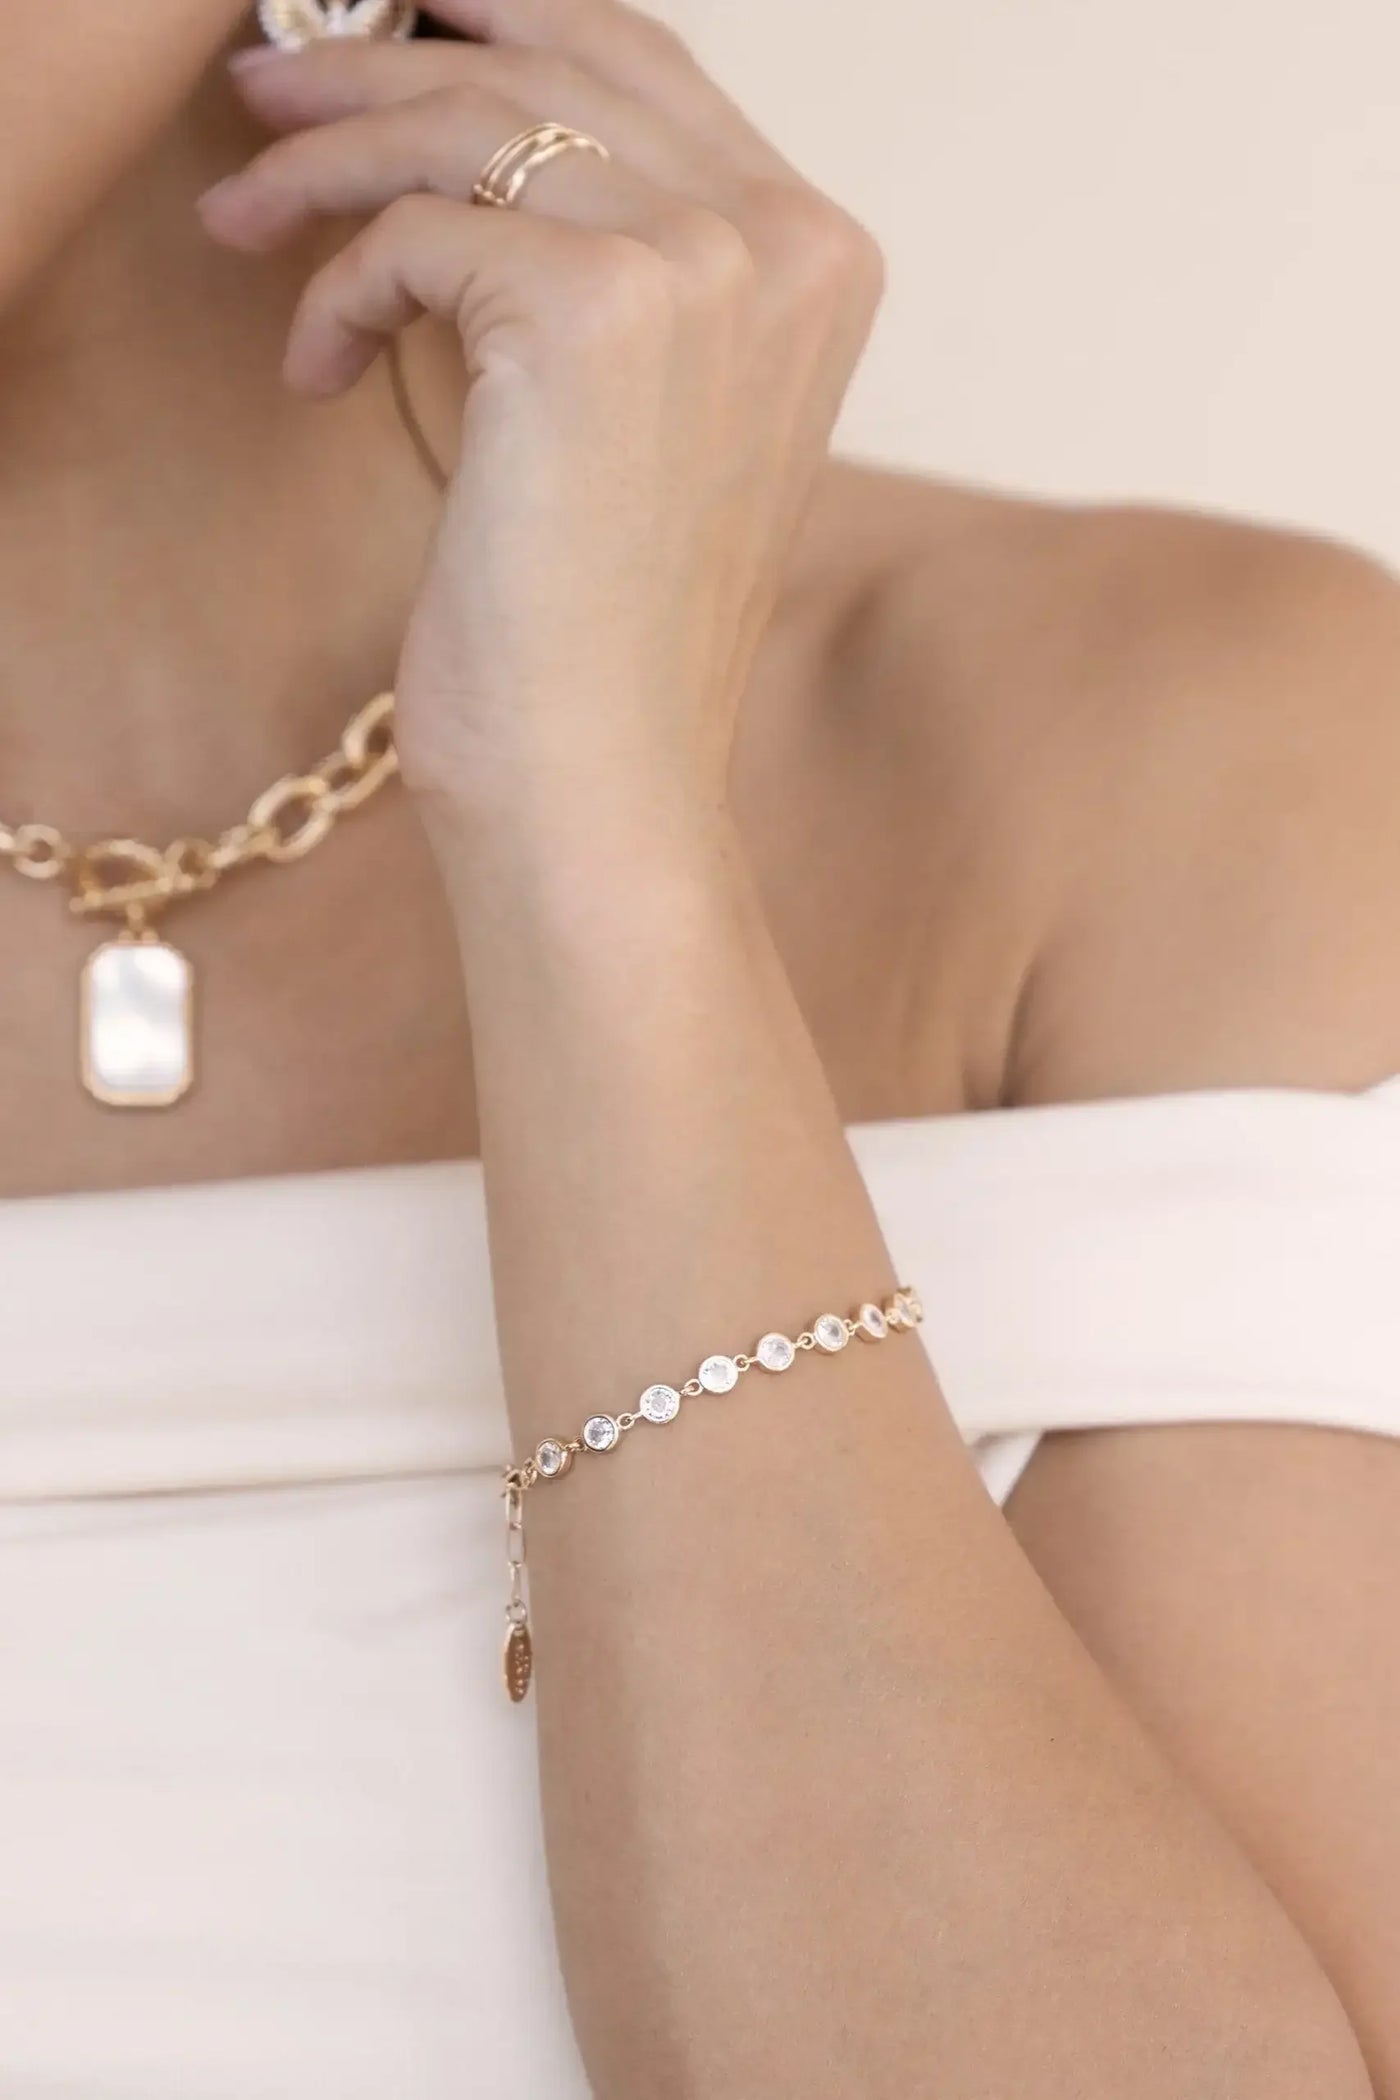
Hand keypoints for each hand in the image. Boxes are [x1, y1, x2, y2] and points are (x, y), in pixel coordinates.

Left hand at [200, 0, 883, 819]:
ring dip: (326, 158)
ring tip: (245, 215)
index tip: (396, 24)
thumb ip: (625, 261)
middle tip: (266, 95)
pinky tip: (315, 370)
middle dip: (383, 64)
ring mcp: (701, 266)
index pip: (647, 63)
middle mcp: (783, 241)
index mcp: (820, 258)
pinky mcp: (591, 311)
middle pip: (549, 68)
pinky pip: (413, 234)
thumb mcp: (651, 413)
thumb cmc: (608, 628)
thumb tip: (477, 134)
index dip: (508, 21)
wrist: (605, 773)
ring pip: (467, 126)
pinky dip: (337, 289)